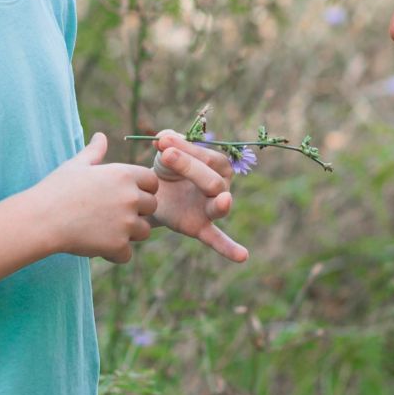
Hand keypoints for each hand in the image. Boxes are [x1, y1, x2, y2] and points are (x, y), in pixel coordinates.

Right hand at [36, 133, 159, 263]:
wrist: (41, 219)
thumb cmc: (56, 189)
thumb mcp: (76, 165)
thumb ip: (94, 152)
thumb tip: (100, 136)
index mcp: (124, 174)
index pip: (153, 182)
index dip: (141, 189)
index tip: (122, 196)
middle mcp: (131, 197)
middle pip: (152, 207)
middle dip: (137, 212)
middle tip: (110, 215)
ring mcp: (126, 222)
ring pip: (143, 231)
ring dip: (128, 234)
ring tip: (104, 230)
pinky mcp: (118, 244)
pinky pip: (127, 254)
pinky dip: (114, 253)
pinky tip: (96, 245)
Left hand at [147, 130, 245, 262]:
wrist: (151, 195)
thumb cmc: (167, 169)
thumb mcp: (165, 152)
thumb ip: (168, 141)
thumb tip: (163, 138)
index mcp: (218, 166)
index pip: (209, 157)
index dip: (187, 148)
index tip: (163, 143)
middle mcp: (222, 187)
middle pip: (212, 180)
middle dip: (190, 166)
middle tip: (166, 155)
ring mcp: (212, 210)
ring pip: (219, 206)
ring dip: (222, 204)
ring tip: (224, 201)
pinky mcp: (201, 228)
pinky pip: (217, 239)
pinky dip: (229, 248)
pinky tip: (242, 256)